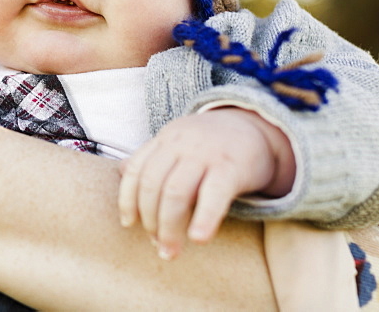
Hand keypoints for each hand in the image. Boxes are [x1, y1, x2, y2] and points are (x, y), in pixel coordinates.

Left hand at [117, 108, 293, 259]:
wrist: (258, 126)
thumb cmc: (213, 144)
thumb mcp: (179, 143)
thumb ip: (153, 157)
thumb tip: (120, 171)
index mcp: (166, 139)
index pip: (135, 169)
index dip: (127, 199)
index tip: (129, 224)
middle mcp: (181, 144)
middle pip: (152, 184)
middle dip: (149, 220)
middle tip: (157, 245)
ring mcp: (205, 153)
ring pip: (175, 192)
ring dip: (169, 227)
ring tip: (170, 251)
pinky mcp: (231, 167)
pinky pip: (214, 195)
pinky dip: (203, 218)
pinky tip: (198, 238)